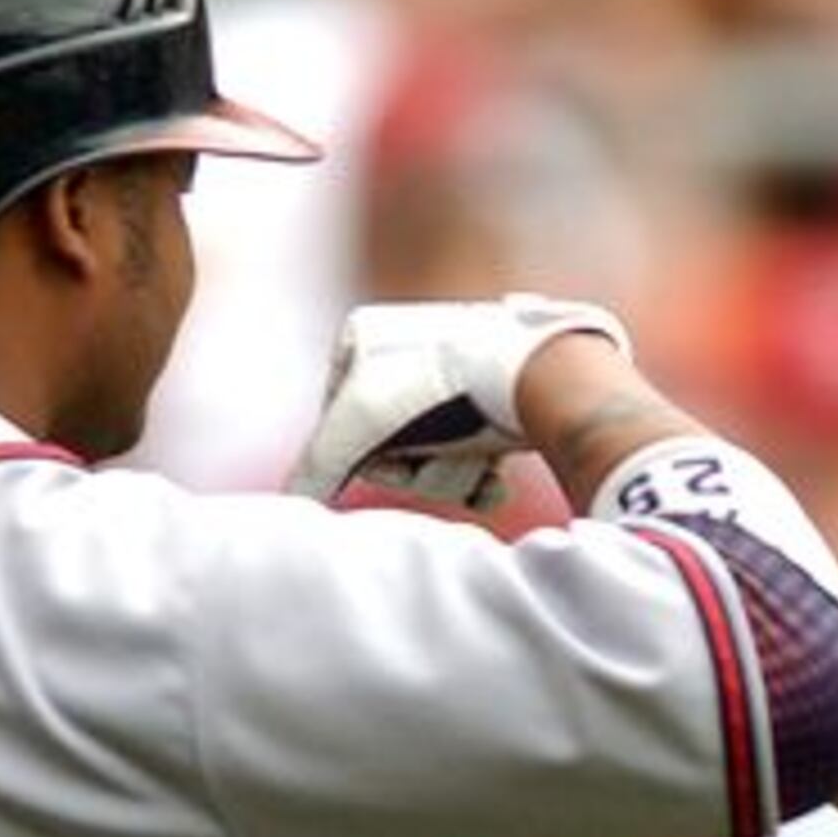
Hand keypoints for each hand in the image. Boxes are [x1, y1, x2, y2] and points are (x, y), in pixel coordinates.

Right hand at [285, 294, 632, 504]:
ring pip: (430, 455)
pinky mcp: (499, 398)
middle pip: (386, 443)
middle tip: (438, 464)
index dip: (360, 452)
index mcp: (363, 335)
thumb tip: (292, 501)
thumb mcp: (360, 427)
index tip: (386, 450)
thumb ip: (315, 466)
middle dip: (413, 470)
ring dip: (448, 478)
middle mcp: (408, 346)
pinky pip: (471, 454)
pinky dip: (479, 476)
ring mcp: (456, 372)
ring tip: (478, 468)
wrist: (545, 379)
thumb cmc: (444, 393)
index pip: (335, 423)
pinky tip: (497, 483)